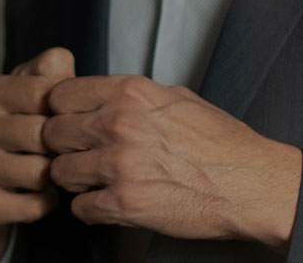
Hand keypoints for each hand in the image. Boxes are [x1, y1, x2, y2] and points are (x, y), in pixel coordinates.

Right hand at [0, 47, 76, 262]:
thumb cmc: (13, 135)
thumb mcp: (27, 96)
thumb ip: (50, 72)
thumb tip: (62, 63)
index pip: (43, 92)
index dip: (64, 109)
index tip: (63, 120)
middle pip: (43, 134)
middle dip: (60, 147)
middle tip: (61, 153)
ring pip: (39, 172)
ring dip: (55, 177)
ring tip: (51, 173)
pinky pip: (34, 205)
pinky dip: (47, 202)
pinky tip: (41, 195)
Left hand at [41, 74, 301, 247]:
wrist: (251, 184)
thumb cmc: (222, 143)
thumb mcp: (177, 97)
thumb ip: (133, 95)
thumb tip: (103, 96)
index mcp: (130, 93)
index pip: (60, 94)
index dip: (61, 111)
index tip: (69, 121)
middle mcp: (118, 125)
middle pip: (51, 132)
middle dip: (62, 146)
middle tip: (79, 154)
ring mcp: (118, 166)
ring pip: (59, 172)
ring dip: (73, 179)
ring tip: (94, 180)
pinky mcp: (124, 204)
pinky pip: (79, 208)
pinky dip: (90, 208)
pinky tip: (107, 202)